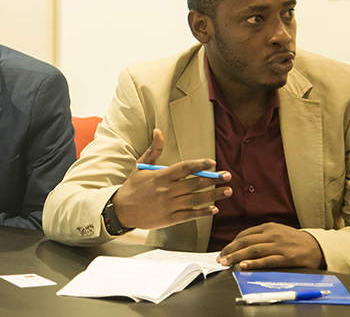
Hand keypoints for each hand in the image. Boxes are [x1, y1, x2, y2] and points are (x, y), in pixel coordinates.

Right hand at [112, 129, 231, 229]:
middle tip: (228, 176)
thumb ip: (153, 150)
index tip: (212, 163)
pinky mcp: (170, 218)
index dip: (199, 164)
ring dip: (213, 195)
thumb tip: (158, 131)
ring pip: (196, 199)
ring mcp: (169, 205)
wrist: (122, 210)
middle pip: (194, 183)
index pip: (184, 168)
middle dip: (213, 179)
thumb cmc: (133, 186)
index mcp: (160, 176)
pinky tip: (214, 209)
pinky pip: (190, 214)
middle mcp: (166, 190)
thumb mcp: (140, 166)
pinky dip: (203, 212)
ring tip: (227, 191)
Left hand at [217, 222, 324, 269]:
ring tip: (227, 263)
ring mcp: (279, 245)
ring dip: (237, 257)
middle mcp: (272, 234)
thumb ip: (261, 236)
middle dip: (230, 250)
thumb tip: (241, 244)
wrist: (316, 246)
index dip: (231, 243)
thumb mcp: (277, 232)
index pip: (244, 235)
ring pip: (253, 251)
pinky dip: (254, 263)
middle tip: (220, 259)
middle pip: (246, 242)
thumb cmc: (293, 240)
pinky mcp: (286, 257)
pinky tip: (244, 266)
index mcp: (268, 227)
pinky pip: (267, 260)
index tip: (223, 251)